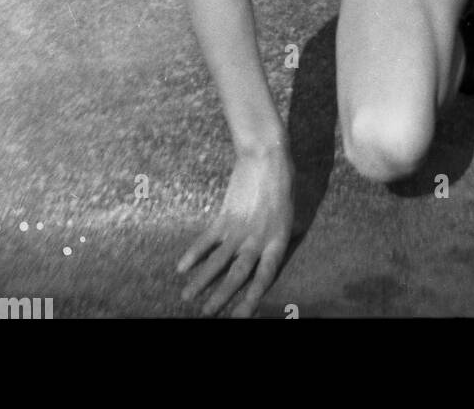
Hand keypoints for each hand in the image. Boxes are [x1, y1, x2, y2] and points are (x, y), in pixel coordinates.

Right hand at [177, 150, 293, 316]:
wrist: (267, 156)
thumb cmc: (283, 182)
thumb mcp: (292, 212)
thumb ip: (283, 234)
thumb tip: (281, 247)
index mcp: (278, 240)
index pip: (265, 277)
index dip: (252, 298)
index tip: (239, 316)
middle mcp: (259, 239)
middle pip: (238, 275)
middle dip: (222, 297)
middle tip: (207, 314)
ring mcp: (241, 228)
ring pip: (219, 261)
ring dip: (202, 280)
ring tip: (187, 297)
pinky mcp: (226, 215)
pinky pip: (208, 239)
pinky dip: (194, 252)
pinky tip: (181, 266)